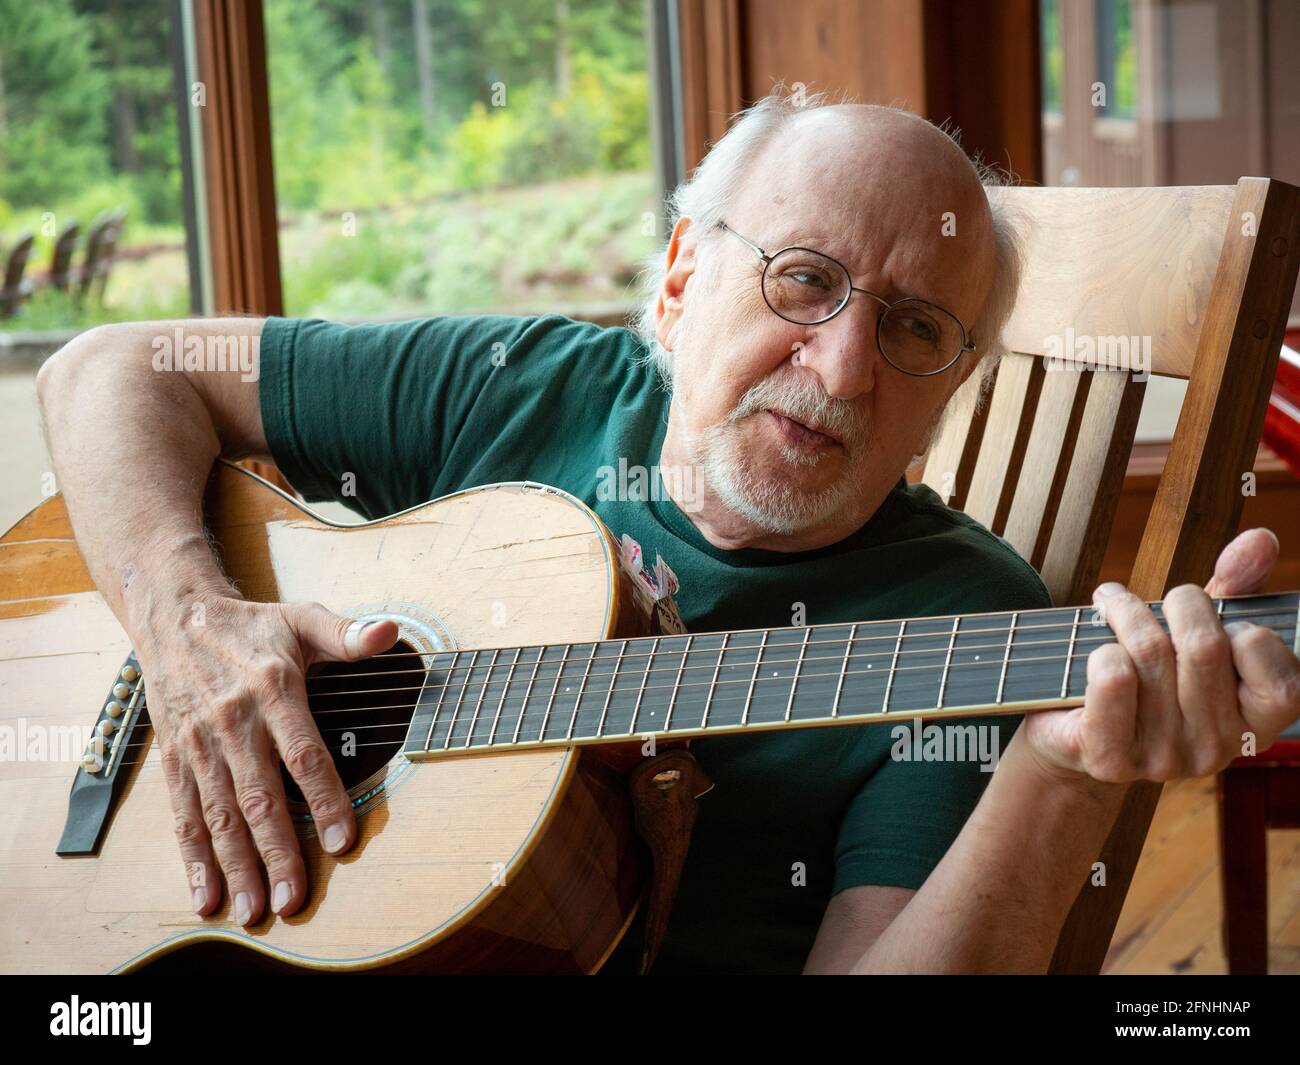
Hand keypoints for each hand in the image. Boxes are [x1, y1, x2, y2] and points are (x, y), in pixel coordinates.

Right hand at [137, 594, 396, 924]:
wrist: (175, 617)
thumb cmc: (251, 626)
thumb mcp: (303, 619)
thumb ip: (347, 634)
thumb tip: (388, 632)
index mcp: (273, 690)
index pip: (303, 753)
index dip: (324, 798)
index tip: (341, 840)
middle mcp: (233, 723)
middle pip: (258, 797)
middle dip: (277, 852)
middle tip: (294, 900)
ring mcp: (200, 745)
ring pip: (219, 816)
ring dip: (236, 866)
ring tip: (254, 910)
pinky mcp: (174, 759)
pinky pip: (184, 814)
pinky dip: (194, 859)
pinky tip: (206, 895)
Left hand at [1023, 528, 1299, 785]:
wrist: (1070, 731)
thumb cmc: (1146, 673)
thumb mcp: (1195, 629)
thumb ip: (1236, 585)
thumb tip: (1260, 539)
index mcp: (1253, 726)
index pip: (1284, 681)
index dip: (1247, 634)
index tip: (1216, 622)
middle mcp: (1215, 751)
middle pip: (1206, 647)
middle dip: (1177, 603)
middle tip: (1153, 597)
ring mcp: (1163, 760)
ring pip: (1151, 652)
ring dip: (1125, 611)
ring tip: (1111, 602)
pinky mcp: (1110, 758)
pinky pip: (1113, 679)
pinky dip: (1101, 647)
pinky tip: (1097, 647)